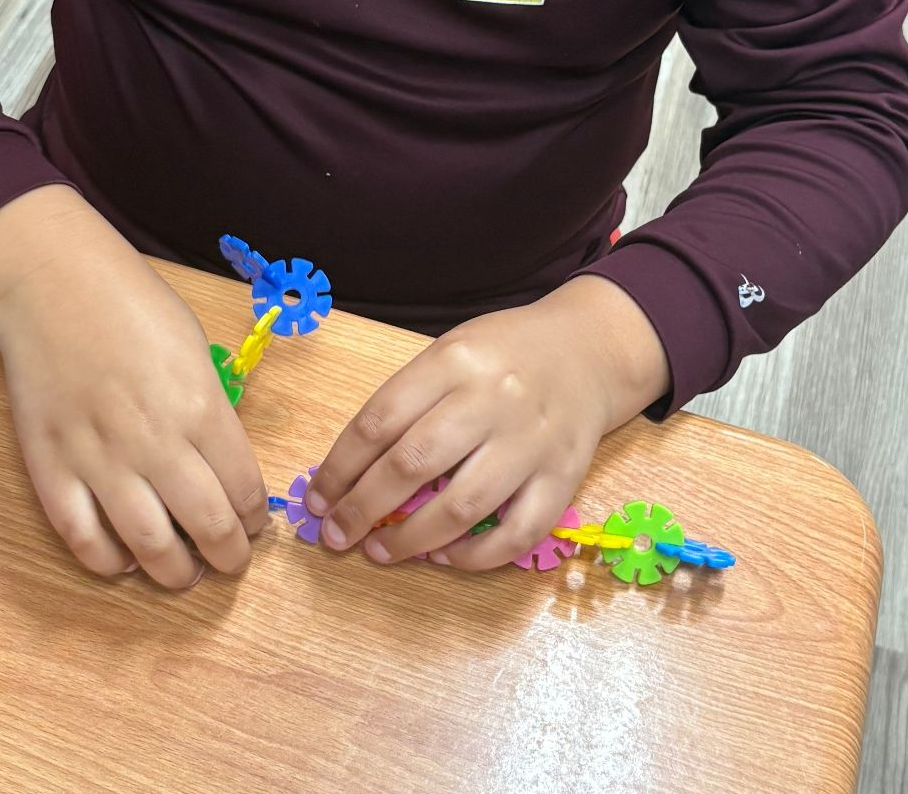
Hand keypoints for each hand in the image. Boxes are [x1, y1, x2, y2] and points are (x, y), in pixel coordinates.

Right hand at [0, 187, 268, 587]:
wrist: (55, 286)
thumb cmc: (132, 305)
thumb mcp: (193, 348)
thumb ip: (209, 407)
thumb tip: (220, 460)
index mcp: (199, 406)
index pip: (243, 487)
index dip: (254, 518)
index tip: (253, 526)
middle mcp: (155, 441)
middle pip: (206, 525)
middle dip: (228, 556)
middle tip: (230, 562)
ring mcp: (99, 459)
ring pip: (148, 545)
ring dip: (174, 572)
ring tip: (184, 573)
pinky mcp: (52, 469)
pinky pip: (83, 538)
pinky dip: (108, 562)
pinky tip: (124, 560)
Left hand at [304, 275, 668, 571]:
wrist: (588, 350)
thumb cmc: (504, 354)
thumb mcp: (451, 352)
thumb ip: (410, 401)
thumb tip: (352, 471)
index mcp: (454, 360)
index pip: (380, 420)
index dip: (340, 467)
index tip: (319, 499)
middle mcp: (492, 399)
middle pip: (413, 464)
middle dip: (363, 509)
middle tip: (336, 536)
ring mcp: (531, 441)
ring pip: (462, 505)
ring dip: (411, 540)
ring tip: (379, 553)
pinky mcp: (564, 477)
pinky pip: (517, 532)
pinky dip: (475, 556)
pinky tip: (444, 558)